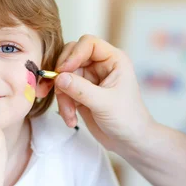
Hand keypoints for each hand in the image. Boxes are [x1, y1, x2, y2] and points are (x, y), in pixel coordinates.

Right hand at [54, 35, 153, 151]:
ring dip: (62, 96)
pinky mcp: (80, 93)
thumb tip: (58, 77)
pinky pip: (63, 91)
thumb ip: (81, 89)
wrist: (130, 142)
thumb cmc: (128, 119)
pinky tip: (71, 120)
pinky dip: (63, 105)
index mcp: (113, 60)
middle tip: (55, 90)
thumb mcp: (104, 103)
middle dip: (61, 74)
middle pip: (71, 57)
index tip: (63, 70)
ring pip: (64, 76)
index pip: (88, 43)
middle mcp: (100, 65)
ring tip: (69, 115)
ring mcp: (89, 79)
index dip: (73, 54)